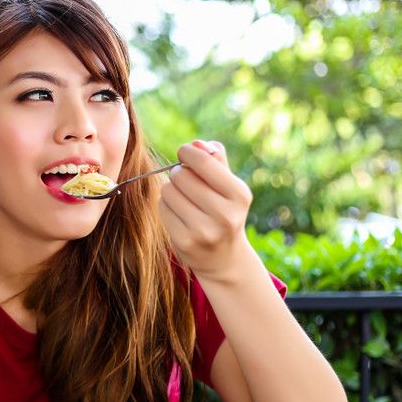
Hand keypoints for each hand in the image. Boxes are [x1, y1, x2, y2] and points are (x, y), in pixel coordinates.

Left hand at [159, 140, 254, 283]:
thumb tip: (197, 143)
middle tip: (185, 180)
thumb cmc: (224, 211)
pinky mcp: (184, 242)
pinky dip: (166, 205)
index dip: (188, 152)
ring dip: (171, 189)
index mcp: (239, 195)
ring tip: (183, 198)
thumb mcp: (229, 187)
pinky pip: (162, 208)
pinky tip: (178, 213)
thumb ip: (216, 161)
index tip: (184, 152)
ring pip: (168, 191)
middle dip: (179, 173)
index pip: (204, 162)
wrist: (223, 258)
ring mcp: (203, 231)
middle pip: (181, 175)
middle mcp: (224, 214)